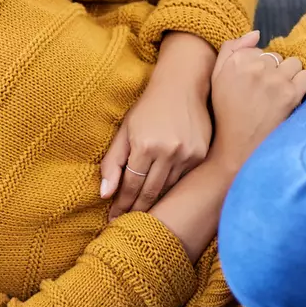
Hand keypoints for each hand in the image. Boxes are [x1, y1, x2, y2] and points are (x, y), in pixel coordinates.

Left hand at [100, 82, 211, 220]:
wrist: (183, 83)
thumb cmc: (148, 108)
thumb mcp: (125, 131)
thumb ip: (113, 162)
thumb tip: (104, 194)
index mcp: (144, 145)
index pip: (130, 184)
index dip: (121, 204)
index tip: (113, 218)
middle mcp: (168, 151)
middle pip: (149, 191)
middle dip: (135, 209)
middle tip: (126, 223)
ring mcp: (187, 154)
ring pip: (167, 189)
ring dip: (153, 203)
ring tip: (141, 215)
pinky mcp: (200, 155)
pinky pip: (182, 180)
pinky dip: (171, 189)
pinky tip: (162, 198)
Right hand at [209, 31, 305, 172]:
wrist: (236, 149)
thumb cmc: (226, 115)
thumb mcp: (217, 80)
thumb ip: (230, 50)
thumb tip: (256, 33)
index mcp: (234, 62)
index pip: (256, 50)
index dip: (256, 67)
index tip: (251, 85)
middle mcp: (254, 67)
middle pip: (275, 56)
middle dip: (272, 71)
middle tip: (264, 94)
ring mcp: (274, 79)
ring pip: (293, 63)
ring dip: (289, 76)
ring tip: (278, 95)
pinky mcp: (290, 93)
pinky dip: (301, 85)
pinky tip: (290, 98)